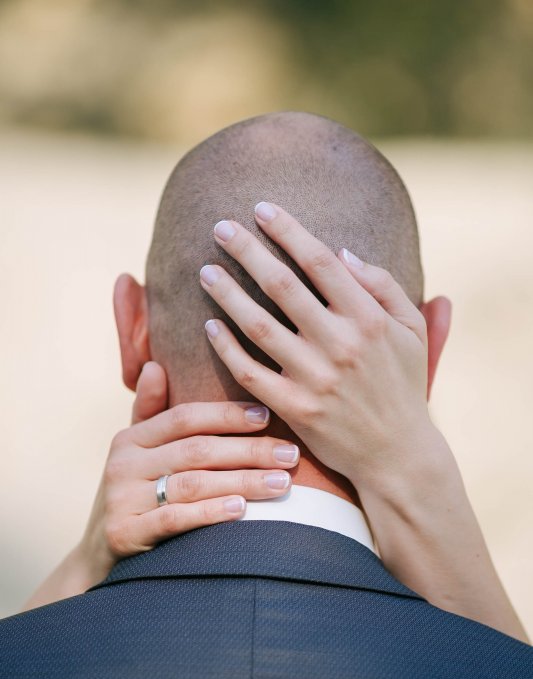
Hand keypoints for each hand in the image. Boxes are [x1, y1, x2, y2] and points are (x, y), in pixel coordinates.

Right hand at [83, 361, 298, 568]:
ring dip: (242, 481)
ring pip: (192, 483)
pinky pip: (174, 519)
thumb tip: (155, 366)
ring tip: (281, 482)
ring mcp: (121, 499)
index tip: (268, 418)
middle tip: (291, 455)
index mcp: (130, 439)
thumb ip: (150, 413)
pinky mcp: (124, 534)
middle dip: (249, 450)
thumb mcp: (136, 456)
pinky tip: (241, 509)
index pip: (186, 417)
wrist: (97, 557)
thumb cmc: (132, 498)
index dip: (228, 415)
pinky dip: (209, 512)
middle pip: (197, 450)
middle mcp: (123, 464)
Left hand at [199, 204, 528, 642]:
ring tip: (206, 271)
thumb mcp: (412, 332)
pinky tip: (209, 325)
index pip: (320, 262)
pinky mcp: (294, 407)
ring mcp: (313, 377)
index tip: (261, 208)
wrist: (397, 454)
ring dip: (227, 293)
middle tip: (220, 227)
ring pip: (257, 325)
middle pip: (281, 285)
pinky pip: (249, 371)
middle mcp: (339, 343)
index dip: (288, 230)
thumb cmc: (404, 387)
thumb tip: (343, 252)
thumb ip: (384, 287)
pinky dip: (226, 347)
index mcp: (368, 318)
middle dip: (247, 250)